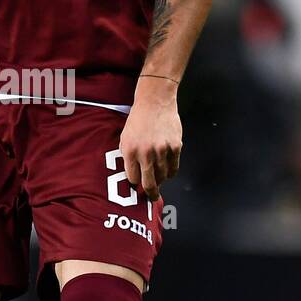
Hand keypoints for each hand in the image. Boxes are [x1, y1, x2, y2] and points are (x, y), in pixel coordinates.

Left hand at [120, 80, 182, 198]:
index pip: (133, 178)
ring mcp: (162, 150)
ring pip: (163, 176)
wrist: (155, 102)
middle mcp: (145, 152)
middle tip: (153, 198)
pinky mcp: (175, 146)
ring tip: (160, 179)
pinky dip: (171, 172)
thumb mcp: (125, 138)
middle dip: (151, 193)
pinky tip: (168, 171)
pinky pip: (174, 168)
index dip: (136, 183)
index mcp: (130, 150)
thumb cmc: (138, 120)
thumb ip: (128, 157)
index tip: (138, 185)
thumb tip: (134, 176)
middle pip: (149, 183)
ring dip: (161, 180)